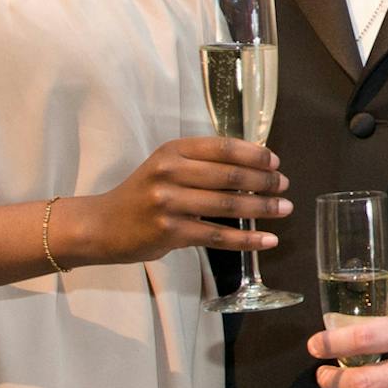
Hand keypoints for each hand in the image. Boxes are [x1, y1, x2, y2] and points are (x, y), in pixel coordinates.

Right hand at [61, 137, 287, 266]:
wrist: (102, 225)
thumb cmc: (143, 194)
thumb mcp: (167, 167)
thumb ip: (202, 163)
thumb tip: (255, 164)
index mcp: (172, 150)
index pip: (223, 147)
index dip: (255, 154)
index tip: (276, 162)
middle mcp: (170, 172)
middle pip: (230, 174)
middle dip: (265, 181)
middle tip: (285, 186)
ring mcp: (169, 203)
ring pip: (228, 204)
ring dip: (263, 208)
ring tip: (285, 210)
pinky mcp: (170, 232)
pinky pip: (218, 236)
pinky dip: (247, 239)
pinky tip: (268, 240)